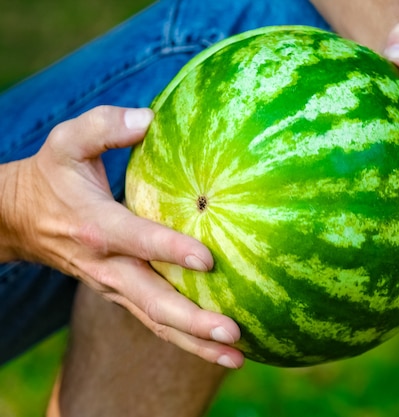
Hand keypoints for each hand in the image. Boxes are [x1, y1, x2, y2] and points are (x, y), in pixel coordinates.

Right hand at [1, 106, 242, 367]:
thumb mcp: (66, 141)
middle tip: (233, 334)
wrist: (18, 220)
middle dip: (192, 321)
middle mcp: (107, 265)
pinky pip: (155, 321)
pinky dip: (186, 339)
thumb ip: (104, 126)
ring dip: (196, 343)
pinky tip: (220, 349)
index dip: (170, 251)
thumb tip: (149, 119)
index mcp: (96, 226)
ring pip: (156, 322)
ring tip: (237, 358)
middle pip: (152, 301)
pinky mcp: (122, 294)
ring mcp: (115, 286)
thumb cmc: (51, 176)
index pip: (137, 240)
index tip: (208, 259)